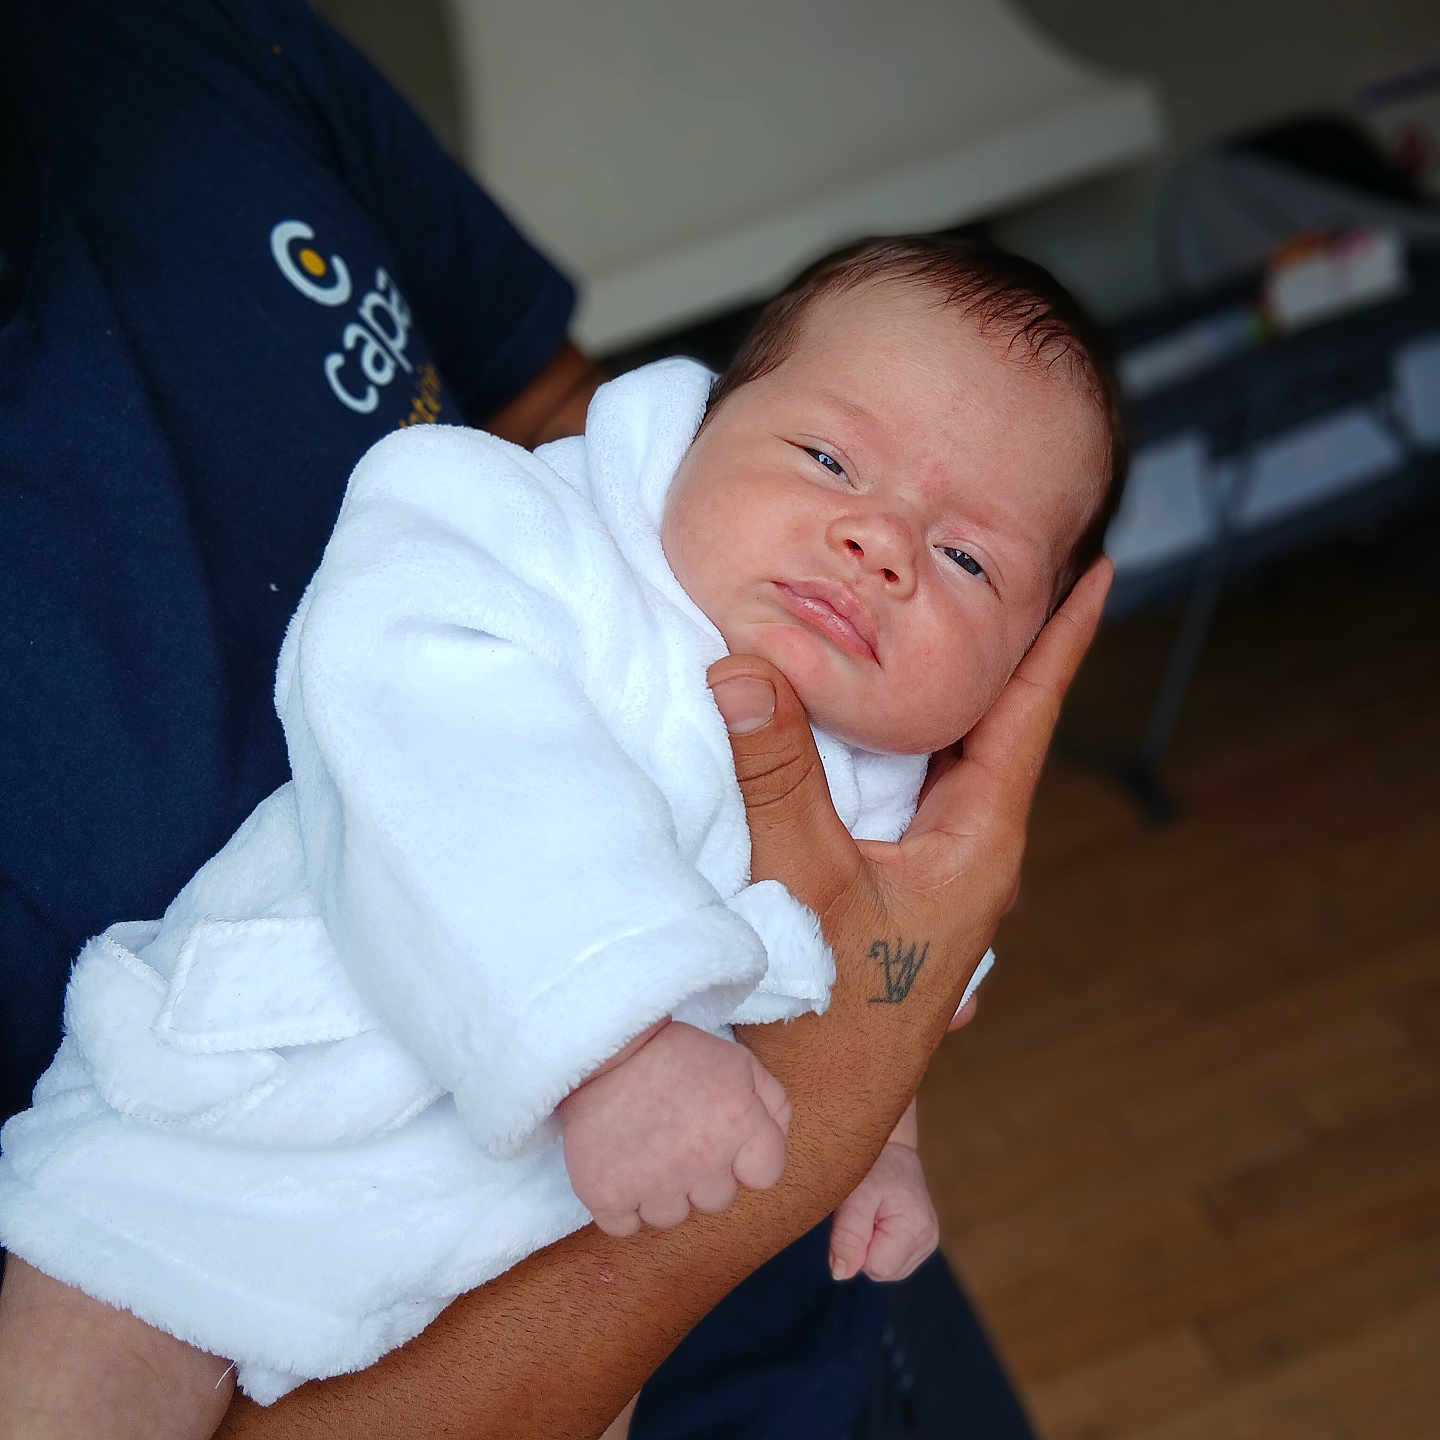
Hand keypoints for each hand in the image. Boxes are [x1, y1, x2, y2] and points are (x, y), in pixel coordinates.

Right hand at [557, 1020, 792, 1236]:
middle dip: (702, 1174)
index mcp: (739, 1126)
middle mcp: (702, 1163)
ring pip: (671, 1216)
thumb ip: (773, 1101)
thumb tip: (779, 1138)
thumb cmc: (674, 1053)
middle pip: (718, 1200)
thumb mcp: (737, 1061)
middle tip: (677, 1137)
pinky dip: (622, 1206)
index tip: (723, 1140)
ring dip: (662, 1191)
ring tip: (645, 1149)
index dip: (747, 1159)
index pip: (767, 1174)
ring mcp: (653, 1184)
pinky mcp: (607, 1194)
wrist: (600, 1047)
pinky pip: (626, 1226)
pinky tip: (620, 1170)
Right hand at [713, 559, 1110, 1158]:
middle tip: (997, 569)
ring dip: (935, 699)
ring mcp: (931, 879)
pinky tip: (852, 725)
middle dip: (994, 649)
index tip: (1097, 569)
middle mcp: (968, 857)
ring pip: (942, 764)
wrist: (801, 1129)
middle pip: (990, 728)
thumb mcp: (802, 882)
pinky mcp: (890, 896)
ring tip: (927, 628)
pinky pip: (902, 796)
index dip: (1062, 637)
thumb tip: (743, 665)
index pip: (1027, 714)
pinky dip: (887, 746)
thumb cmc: (822, 1019)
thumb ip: (774, 772)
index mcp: (978, 845)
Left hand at [828, 1141, 938, 1282]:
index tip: (858, 1216)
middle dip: (864, 1247)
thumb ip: (848, 1235)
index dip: (857, 1247)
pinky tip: (880, 1219)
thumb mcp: (854, 1195)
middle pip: (882, 1272)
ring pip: (886, 1268)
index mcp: (916, 1229)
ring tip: (872, 1212)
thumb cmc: (871, 1164)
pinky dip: (879, 1244)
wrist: (889, 1146)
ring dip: (871, 1245)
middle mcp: (928, 1240)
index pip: (876, 1268)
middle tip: (863, 1211)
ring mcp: (927, 1241)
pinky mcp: (921, 1241)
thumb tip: (841, 1274)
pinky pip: (892, 1259)